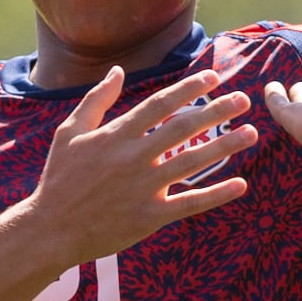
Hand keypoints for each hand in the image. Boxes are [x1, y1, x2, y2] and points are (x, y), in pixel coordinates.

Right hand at [24, 66, 258, 263]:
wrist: (51, 228)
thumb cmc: (59, 177)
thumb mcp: (69, 132)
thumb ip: (96, 100)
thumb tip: (118, 71)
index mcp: (116, 134)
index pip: (160, 104)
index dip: (189, 89)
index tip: (214, 78)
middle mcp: (134, 157)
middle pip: (183, 128)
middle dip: (216, 111)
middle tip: (244, 100)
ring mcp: (144, 187)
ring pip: (192, 162)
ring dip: (225, 146)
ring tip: (250, 134)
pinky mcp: (150, 216)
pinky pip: (189, 203)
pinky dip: (216, 195)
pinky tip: (240, 185)